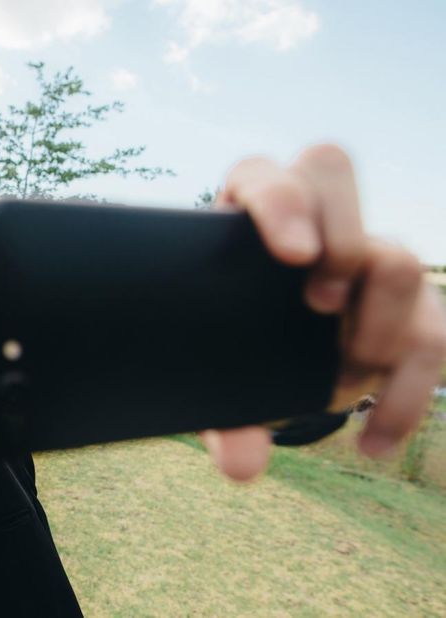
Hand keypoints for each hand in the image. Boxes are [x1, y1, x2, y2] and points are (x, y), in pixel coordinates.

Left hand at [205, 144, 445, 480]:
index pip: (263, 176)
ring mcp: (364, 256)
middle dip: (340, 236)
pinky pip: (436, 335)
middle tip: (320, 304)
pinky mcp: (409, 307)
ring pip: (398, 258)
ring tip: (346, 378)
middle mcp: (307, 221)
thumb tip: (243, 466)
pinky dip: (407, 397)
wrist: (273, 371)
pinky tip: (373, 441)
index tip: (291, 255)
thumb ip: (224, 419)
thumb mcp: (218, 386)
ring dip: (380, 324)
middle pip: (331, 168)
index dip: (282, 203)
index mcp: (243, 220)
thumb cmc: (231, 358)